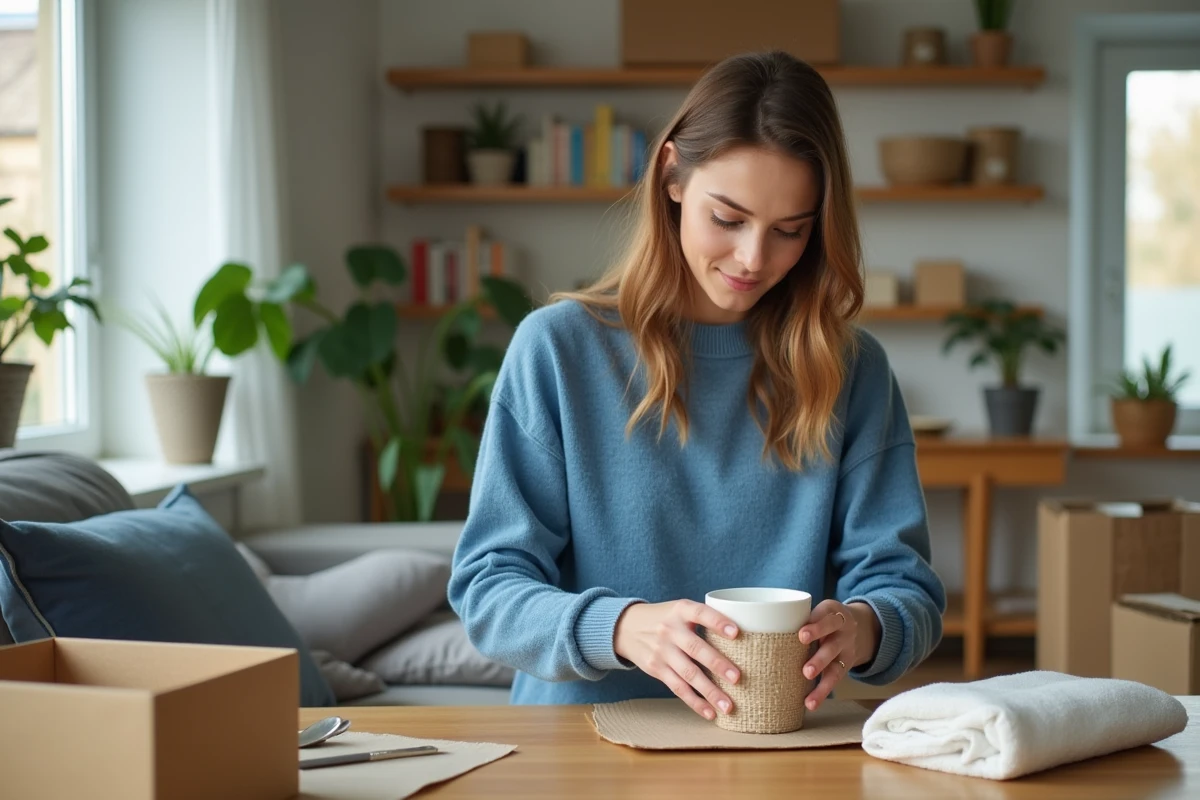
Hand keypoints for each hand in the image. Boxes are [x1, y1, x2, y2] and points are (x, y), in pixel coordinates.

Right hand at [614, 600, 742, 720]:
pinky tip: (710, 713)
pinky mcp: (657, 669)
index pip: (701, 614)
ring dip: (709, 691)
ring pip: (688, 674)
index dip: (718, 622)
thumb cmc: (665, 619)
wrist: (625, 628)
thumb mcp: (679, 610)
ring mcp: (662, 651)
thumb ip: (703, 619)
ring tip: (728, 706)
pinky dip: (694, 702)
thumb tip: (744, 636)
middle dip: (717, 664)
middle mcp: (670, 630)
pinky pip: (678, 688)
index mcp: (680, 610)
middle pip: (695, 649)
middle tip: (737, 678)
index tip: (736, 633)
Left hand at [798, 600, 880, 710]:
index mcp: (832, 612)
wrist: (860, 626)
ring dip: (821, 682)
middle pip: (833, 645)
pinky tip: (810, 704)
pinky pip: (835, 680)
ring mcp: (847, 650)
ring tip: (807, 693)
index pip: (825, 618)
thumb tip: (758, 624)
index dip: (815, 627)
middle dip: (820, 658)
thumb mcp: (818, 608)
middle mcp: (843, 631)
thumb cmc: (824, 616)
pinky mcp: (846, 666)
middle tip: (806, 671)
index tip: (801, 635)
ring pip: (836, 666)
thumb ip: (798, 615)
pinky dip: (822, 692)